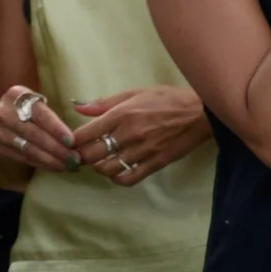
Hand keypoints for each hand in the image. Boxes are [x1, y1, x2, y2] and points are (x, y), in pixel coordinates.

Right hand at [0, 83, 79, 175]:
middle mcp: (3, 112)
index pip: (39, 114)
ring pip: (27, 148)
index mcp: (16, 95)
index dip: (56, 129)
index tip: (72, 141)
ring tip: (67, 166)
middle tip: (74, 159)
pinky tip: (54, 167)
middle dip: (56, 148)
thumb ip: (49, 116)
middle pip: (33, 133)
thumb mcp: (33, 104)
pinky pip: (22, 157)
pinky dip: (41, 163)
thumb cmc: (23, 111)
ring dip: (50, 159)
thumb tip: (76, 138)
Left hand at [72, 86, 208, 186]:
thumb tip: (78, 107)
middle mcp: (129, 134)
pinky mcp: (155, 163)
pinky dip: (117, 178)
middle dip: (82, 157)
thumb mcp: (135, 93)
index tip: (70, 143)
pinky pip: (129, 178)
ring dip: (99, 167)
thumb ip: (105, 103)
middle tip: (81, 155)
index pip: (85, 134)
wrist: (200, 114)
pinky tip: (116, 172)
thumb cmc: (168, 99)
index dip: (72, 142)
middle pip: (92, 155)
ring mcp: (142, 151)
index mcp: (121, 114)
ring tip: (100, 162)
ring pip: (108, 168)